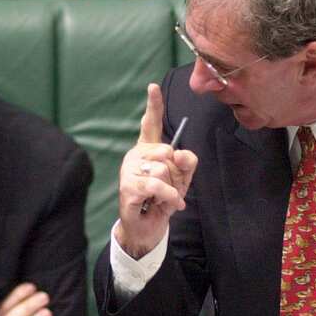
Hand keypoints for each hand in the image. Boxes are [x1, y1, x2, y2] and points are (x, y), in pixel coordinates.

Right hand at [114, 83, 197, 258]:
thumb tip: (180, 154)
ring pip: (162, 169)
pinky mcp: (128, 188)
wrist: (149, 228)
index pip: (150, 123)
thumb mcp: (182, 179)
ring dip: (172, 189)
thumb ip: (187, 162)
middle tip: (169, 189)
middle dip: (176, 174)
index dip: (153, 105)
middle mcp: (136, 156)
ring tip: (164, 199)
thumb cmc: (163, 200)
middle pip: (167, 151)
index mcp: (148, 149)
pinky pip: (157, 185)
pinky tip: (167, 205)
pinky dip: (168, 197)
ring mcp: (129, 171)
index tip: (153, 86)